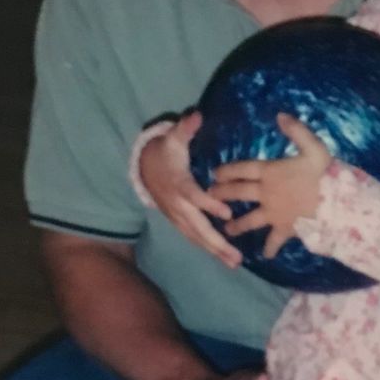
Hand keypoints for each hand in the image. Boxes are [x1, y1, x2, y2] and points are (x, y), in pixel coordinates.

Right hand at [139, 111, 241, 267]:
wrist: (144, 167)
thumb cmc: (165, 151)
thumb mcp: (173, 137)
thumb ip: (185, 129)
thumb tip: (195, 116)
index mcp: (179, 184)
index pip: (194, 197)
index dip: (209, 205)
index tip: (227, 214)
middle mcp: (177, 205)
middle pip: (197, 226)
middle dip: (216, 243)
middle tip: (235, 257)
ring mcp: (177, 216)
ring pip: (196, 236)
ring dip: (214, 251)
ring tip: (234, 263)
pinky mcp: (178, 222)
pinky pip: (194, 237)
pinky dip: (208, 248)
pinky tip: (224, 258)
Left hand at [209, 113, 330, 258]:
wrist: (333, 203)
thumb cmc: (323, 174)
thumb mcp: (314, 147)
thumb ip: (297, 130)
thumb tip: (280, 115)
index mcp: (270, 172)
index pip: (243, 169)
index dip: (228, 170)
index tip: (215, 173)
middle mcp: (266, 193)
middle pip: (240, 193)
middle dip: (223, 194)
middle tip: (210, 196)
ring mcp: (274, 213)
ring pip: (250, 219)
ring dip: (238, 224)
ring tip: (227, 229)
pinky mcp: (284, 228)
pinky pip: (275, 240)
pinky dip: (270, 248)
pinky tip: (265, 255)